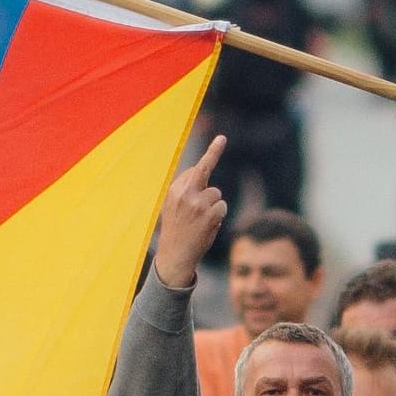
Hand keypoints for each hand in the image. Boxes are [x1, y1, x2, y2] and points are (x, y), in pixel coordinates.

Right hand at [153, 136, 227, 287]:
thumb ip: (186, 191)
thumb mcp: (174, 209)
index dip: (208, 158)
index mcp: (174, 190)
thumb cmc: (177, 232)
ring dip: (214, 207)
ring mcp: (198, 203)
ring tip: (201, 222)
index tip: (220, 140)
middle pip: (205, 171)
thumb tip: (199, 173)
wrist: (174, 257)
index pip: (194, 170)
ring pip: (216, 194)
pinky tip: (207, 227)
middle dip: (214, 151)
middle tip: (221, 138)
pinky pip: (222, 207)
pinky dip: (218, 217)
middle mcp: (184, 193)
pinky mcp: (210, 214)